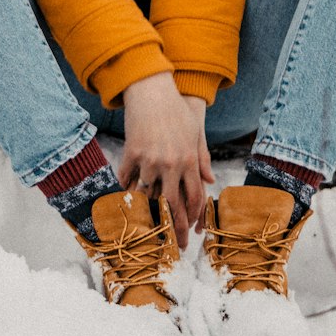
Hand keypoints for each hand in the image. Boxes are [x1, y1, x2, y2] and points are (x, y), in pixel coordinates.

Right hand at [118, 73, 212, 248]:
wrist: (151, 89)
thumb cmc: (175, 109)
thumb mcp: (193, 131)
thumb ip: (202, 157)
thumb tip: (210, 180)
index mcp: (190, 160)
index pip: (195, 198)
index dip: (192, 218)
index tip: (190, 232)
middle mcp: (172, 164)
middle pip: (173, 205)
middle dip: (174, 230)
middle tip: (174, 246)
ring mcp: (151, 160)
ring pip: (147, 195)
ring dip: (146, 211)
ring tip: (145, 228)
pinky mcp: (132, 152)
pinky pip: (127, 177)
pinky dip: (125, 188)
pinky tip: (125, 198)